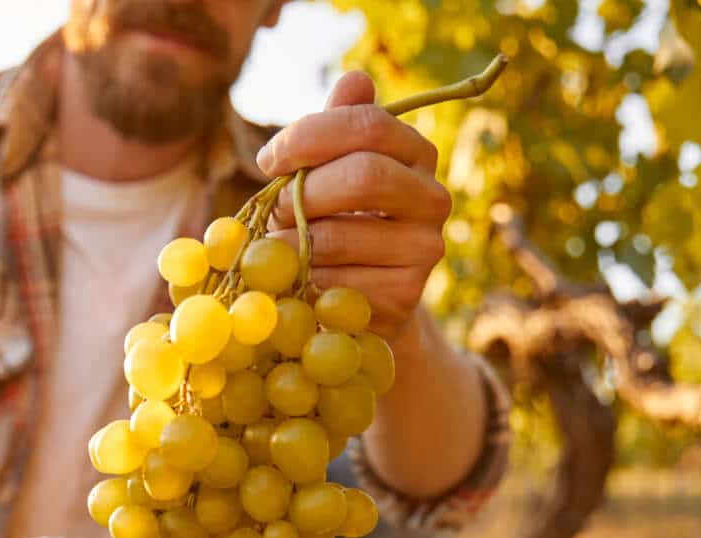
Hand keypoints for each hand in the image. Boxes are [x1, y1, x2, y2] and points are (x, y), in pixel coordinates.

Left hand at [256, 70, 450, 339]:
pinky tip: (299, 281)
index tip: (268, 160)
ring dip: (292, 242)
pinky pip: (337, 283)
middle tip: (271, 208)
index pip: (369, 124)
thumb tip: (355, 79)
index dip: (309, 136)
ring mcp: (425, 249)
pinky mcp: (406, 295)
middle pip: (364, 175)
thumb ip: (337, 125)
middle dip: (303, 191)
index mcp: (417, 152)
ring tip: (277, 248)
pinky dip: (304, 282)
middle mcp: (433, 198)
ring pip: (341, 235)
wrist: (355, 294)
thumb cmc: (333, 217)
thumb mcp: (329, 167)